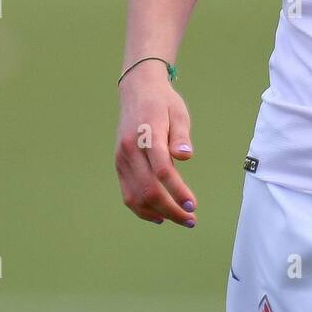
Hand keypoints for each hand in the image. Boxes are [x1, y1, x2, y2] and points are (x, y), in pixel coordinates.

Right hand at [114, 70, 197, 226]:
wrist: (137, 91)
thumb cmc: (163, 103)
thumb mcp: (179, 113)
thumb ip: (181, 136)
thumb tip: (186, 157)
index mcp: (147, 135)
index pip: (162, 170)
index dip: (177, 191)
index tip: (193, 205)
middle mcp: (130, 150)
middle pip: (148, 189)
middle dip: (171, 209)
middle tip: (191, 219)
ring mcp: (122, 159)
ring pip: (135, 196)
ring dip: (157, 213)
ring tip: (179, 219)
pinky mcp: (119, 164)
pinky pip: (127, 193)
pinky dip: (142, 209)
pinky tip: (159, 216)